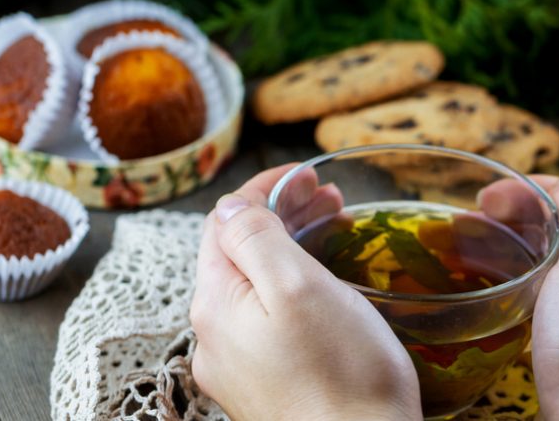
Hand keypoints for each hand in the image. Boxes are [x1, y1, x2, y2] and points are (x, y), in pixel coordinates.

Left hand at [189, 164, 420, 420]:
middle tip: (329, 198)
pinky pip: (267, 321)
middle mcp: (216, 337)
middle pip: (238, 254)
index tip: (308, 174)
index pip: (225, 222)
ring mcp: (238, 366)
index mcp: (216, 303)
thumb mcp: (299, 288)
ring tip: (332, 234)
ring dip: (288, 250)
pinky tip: (323, 291)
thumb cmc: (342, 375)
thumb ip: (255, 238)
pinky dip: (291, 290)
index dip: (265, 188)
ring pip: (254, 287)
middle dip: (280, 216)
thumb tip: (229, 206)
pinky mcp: (265, 385)